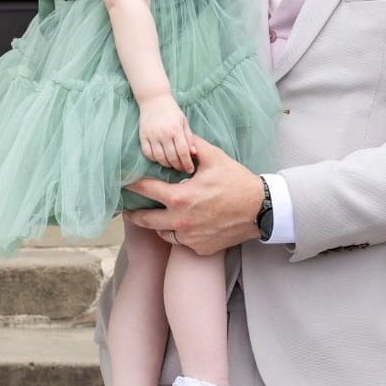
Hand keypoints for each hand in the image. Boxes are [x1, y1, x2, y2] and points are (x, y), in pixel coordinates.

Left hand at [123, 136, 263, 256]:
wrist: (260, 210)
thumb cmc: (237, 182)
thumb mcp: (215, 158)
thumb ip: (194, 146)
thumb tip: (180, 137)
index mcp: (180, 197)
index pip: (146, 190)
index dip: (132, 185)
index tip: (124, 183)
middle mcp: (180, 221)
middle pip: (145, 220)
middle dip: (134, 214)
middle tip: (128, 211)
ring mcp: (189, 237)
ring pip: (163, 233)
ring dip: (159, 225)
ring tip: (158, 218)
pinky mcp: (199, 248)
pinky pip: (182, 242)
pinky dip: (180, 234)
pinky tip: (185, 226)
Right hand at [138, 94, 196, 172]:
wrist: (154, 99)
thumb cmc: (172, 111)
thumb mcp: (184, 122)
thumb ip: (189, 137)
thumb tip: (193, 153)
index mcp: (176, 129)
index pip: (183, 152)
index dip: (187, 163)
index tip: (190, 170)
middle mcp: (164, 134)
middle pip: (172, 157)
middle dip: (178, 166)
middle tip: (182, 169)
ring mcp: (152, 135)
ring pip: (159, 157)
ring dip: (166, 164)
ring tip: (171, 165)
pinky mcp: (143, 136)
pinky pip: (147, 153)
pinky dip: (154, 159)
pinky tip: (159, 159)